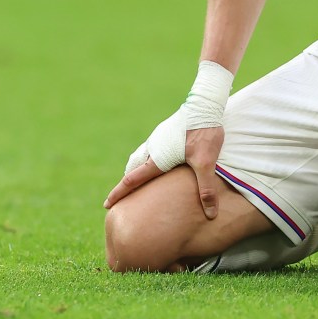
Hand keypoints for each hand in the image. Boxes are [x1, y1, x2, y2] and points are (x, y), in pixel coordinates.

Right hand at [103, 61, 232, 218]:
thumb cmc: (205, 132)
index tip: (106, 205)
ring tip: (138, 181)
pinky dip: (147, 159)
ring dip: (136, 169)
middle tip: (121, 197)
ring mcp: (158, 138)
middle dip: (126, 184)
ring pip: (141, 157)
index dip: (119, 194)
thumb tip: (210, 215)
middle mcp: (153, 148)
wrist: (205, 103)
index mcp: (158, 159)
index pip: (132, 180)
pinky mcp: (166, 131)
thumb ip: (206, 189)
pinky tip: (158, 160)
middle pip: (133, 168)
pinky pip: (150, 149)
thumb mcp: (206, 162)